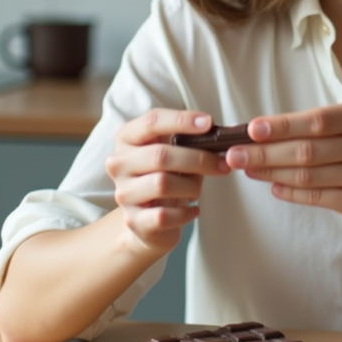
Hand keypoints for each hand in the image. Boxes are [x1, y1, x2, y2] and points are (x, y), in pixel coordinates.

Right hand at [105, 109, 230, 254]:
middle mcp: (118, 163)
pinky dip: (185, 212)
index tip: (208, 123)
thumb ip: (188, 140)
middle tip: (222, 164)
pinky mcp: (133, 220)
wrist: (146, 221)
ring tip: (198, 189)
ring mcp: (123, 193)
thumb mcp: (171, 153)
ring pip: (162, 184)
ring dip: (191, 186)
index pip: (152, 122)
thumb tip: (218, 135)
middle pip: (160, 155)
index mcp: (127, 138)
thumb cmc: (164, 177)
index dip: (181, 120)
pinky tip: (193, 209)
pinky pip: (164, 215)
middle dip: (198, 159)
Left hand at [224, 100, 341, 219]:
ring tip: (247, 168)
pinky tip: (272, 184)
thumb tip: (257, 132)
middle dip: (265, 153)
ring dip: (271, 172)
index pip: (319, 120)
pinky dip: (289, 191)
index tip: (251, 129)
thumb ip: (312, 124)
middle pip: (308, 151)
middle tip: (234, 154)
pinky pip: (316, 197)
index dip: (283, 125)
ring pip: (308, 176)